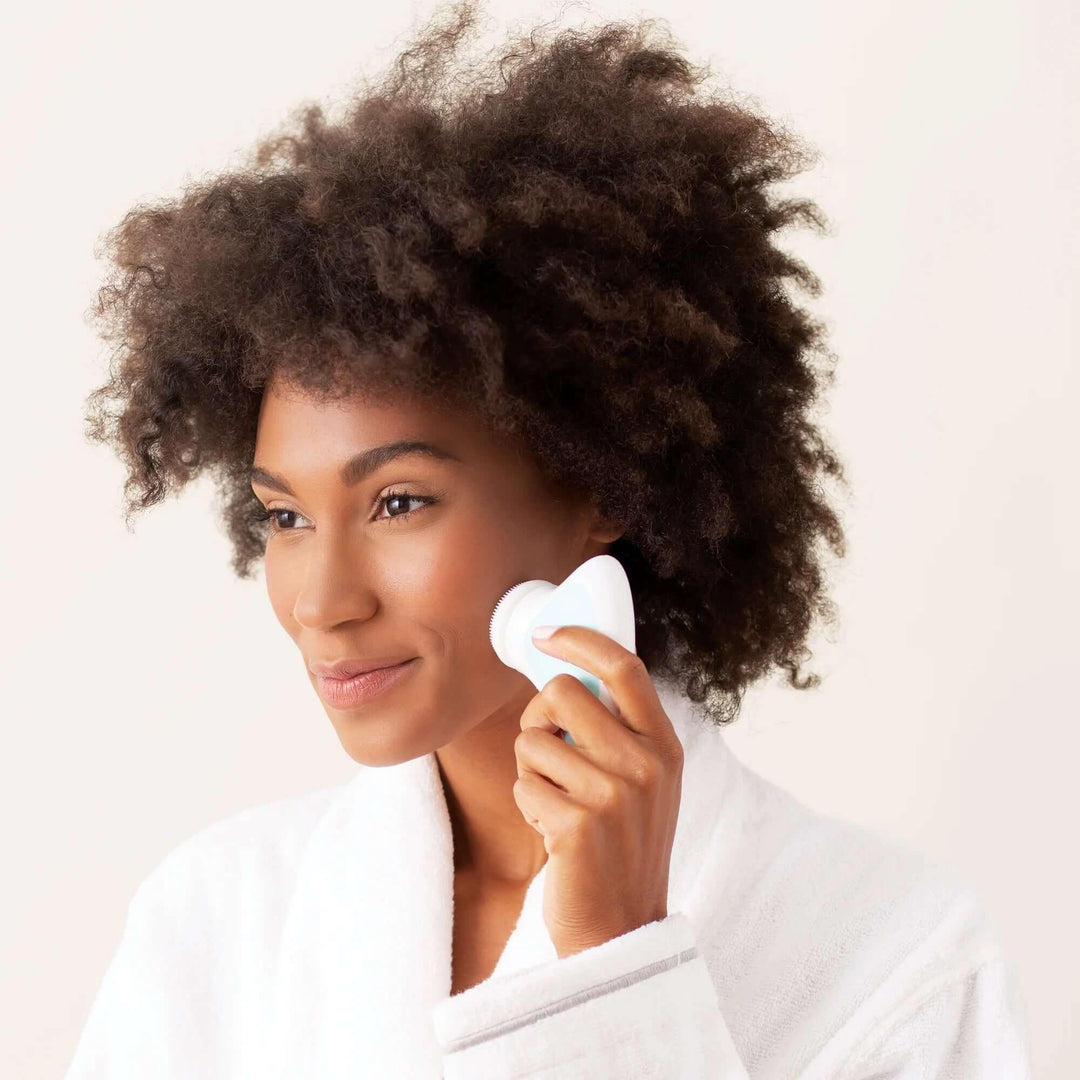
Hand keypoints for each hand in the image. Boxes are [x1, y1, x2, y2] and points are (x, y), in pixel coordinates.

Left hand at [512, 625, 683, 958]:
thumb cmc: (622, 846)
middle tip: (548, 753)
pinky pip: (523, 785)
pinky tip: (554, 834)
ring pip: (532, 739)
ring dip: (532, 771)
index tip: (546, 635)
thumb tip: (564, 674)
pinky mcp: (579, 824)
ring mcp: (614, 793)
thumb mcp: (642, 781)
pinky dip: (528, 806)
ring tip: (558, 805)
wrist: (623, 928)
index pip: (624, 666)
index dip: (580, 640)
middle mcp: (646, 763)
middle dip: (539, 718)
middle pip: (561, 693)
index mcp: (664, 745)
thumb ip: (617, 729)